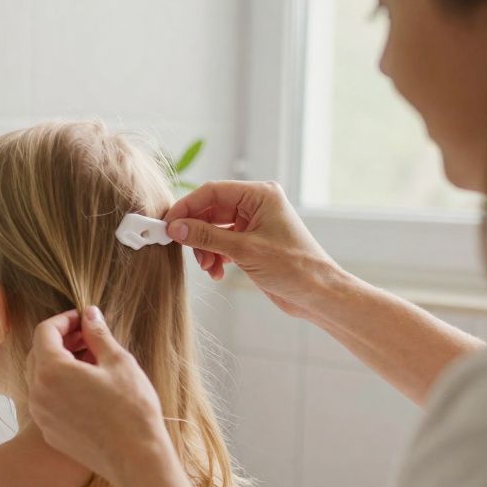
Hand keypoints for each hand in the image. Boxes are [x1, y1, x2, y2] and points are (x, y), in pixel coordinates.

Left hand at [26, 307, 174, 486]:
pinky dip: (60, 387)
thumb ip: (97, 334)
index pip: (44, 331)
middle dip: (61, 340)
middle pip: (38, 353)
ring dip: (60, 364)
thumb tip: (89, 314)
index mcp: (50, 370)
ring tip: (92, 362)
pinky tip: (87, 388)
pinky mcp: (50, 432)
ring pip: (41, 378)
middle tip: (88, 338)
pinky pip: (47, 400)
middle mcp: (37, 392)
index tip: (84, 319)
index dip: (64, 320)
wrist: (135, 459)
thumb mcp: (118, 362)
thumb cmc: (131, 408)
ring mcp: (41, 415)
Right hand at [164, 180, 341, 318]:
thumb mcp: (244, 250)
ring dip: (205, 248)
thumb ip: (207, 236)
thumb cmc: (294, 267)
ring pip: (213, 229)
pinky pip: (221, 242)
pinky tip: (217, 271)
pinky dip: (214, 256)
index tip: (168, 224)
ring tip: (208, 267)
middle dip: (197, 232)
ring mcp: (253, 224)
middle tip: (183, 249)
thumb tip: (176, 227)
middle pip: (210, 210)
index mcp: (260, 195)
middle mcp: (256, 205)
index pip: (213, 191)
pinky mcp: (251, 242)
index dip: (187, 207)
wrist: (317, 294)